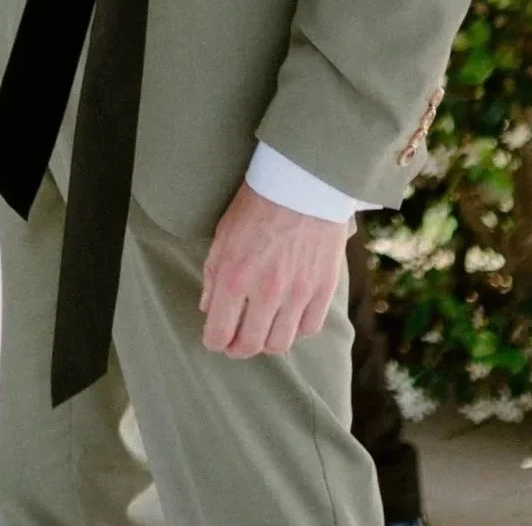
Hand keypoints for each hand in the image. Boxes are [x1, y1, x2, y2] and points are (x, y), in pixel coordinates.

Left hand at [199, 181, 348, 359]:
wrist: (301, 182)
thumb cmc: (257, 205)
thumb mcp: (223, 235)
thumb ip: (213, 275)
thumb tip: (209, 308)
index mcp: (234, 277)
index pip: (218, 334)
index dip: (214, 341)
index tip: (215, 338)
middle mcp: (265, 291)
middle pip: (249, 346)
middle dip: (237, 348)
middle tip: (236, 342)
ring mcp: (297, 293)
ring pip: (279, 344)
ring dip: (266, 342)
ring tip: (262, 330)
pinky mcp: (322, 289)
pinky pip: (308, 329)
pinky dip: (296, 330)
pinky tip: (288, 317)